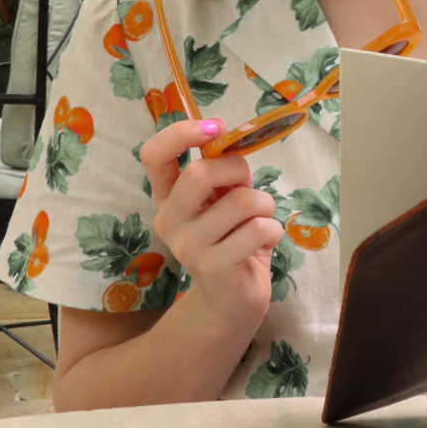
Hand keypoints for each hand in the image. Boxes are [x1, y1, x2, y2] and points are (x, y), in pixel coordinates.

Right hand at [140, 117, 283, 339]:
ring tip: (261, 219)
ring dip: (264, 204)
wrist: (232, 299)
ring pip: (240, 200)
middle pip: (199, 173)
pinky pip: (257, 229)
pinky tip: (265, 241)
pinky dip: (273, 229)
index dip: (181, 133)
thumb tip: (224, 134)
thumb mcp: (221, 200)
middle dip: (237, 169)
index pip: (153, 155)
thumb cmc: (232, 238)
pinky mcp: (213, 267)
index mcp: (167, 197)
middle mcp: (169, 220)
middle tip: (248, 185)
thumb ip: (219, 171)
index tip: (215, 128)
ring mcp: (188, 246)